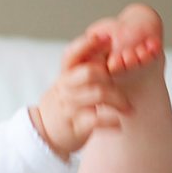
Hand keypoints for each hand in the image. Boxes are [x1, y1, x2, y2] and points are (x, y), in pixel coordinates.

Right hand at [32, 33, 131, 159]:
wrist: (43, 134)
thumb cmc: (64, 105)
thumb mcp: (69, 83)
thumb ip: (86, 66)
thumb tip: (108, 43)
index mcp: (64, 75)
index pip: (71, 54)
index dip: (87, 44)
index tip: (107, 38)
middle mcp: (65, 89)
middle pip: (90, 72)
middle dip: (110, 77)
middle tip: (119, 86)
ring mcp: (69, 107)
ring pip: (98, 94)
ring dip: (118, 100)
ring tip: (127, 108)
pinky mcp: (75, 126)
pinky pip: (96, 119)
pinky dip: (111, 121)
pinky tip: (118, 124)